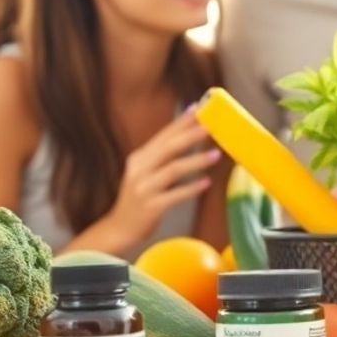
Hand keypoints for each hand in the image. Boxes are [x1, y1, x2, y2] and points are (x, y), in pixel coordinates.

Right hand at [107, 107, 221, 244]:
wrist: (119, 228)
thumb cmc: (139, 197)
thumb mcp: (145, 172)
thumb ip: (161, 156)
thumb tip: (188, 135)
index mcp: (139, 158)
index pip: (163, 135)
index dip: (181, 122)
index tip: (199, 109)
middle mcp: (139, 169)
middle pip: (168, 147)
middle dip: (191, 135)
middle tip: (211, 126)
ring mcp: (144, 188)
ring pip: (173, 169)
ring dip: (196, 160)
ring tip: (216, 154)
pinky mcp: (151, 206)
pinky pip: (174, 195)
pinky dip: (191, 188)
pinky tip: (206, 183)